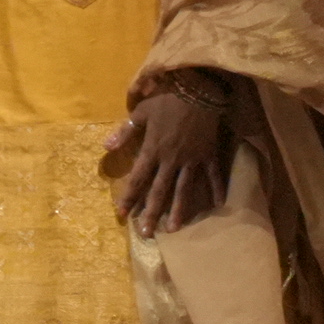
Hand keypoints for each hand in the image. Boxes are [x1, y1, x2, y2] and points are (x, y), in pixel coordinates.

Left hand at [104, 82, 232, 234]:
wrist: (200, 90)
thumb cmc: (167, 99)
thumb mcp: (140, 112)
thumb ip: (125, 132)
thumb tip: (105, 147)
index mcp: (153, 150)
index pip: (138, 179)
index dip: (129, 197)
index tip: (121, 215)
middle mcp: (172, 159)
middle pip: (159, 191)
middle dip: (151, 212)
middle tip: (145, 233)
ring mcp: (193, 159)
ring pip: (184, 189)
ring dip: (178, 209)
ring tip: (173, 229)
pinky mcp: (209, 154)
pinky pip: (213, 175)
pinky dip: (216, 189)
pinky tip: (218, 204)